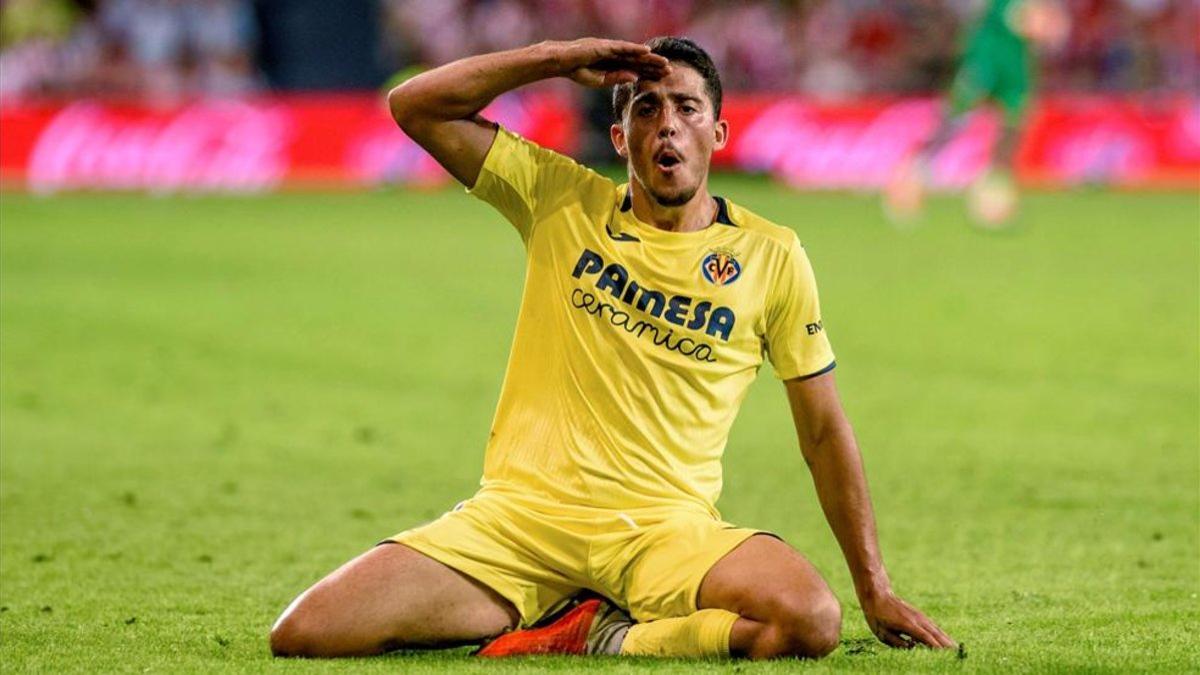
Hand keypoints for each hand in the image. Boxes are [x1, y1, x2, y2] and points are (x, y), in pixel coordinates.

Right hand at [551, 38, 669, 87]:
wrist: (561, 62)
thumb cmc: (577, 71)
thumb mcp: (600, 80)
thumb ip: (616, 78)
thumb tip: (635, 78)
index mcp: (614, 65)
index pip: (636, 69)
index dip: (649, 73)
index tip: (662, 78)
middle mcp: (616, 55)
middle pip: (639, 61)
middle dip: (654, 66)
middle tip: (670, 71)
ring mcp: (611, 49)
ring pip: (634, 54)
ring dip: (649, 57)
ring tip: (663, 62)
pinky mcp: (605, 46)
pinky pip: (623, 47)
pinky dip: (635, 49)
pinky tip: (647, 51)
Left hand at [861, 590, 955, 648]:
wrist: (879, 595)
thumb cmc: (877, 615)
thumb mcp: (882, 632)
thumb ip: (897, 642)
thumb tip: (912, 649)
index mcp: (907, 624)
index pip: (925, 638)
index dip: (936, 647)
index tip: (945, 655)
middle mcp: (917, 619)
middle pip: (935, 634)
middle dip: (946, 644)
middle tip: (957, 654)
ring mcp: (919, 616)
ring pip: (936, 629)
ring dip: (946, 639)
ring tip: (956, 648)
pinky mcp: (919, 615)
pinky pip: (933, 626)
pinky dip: (941, 633)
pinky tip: (946, 640)